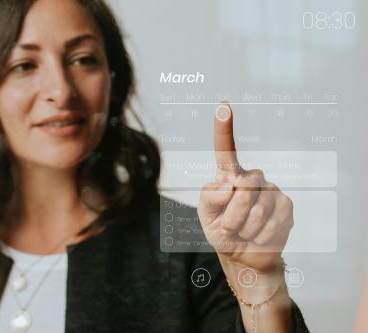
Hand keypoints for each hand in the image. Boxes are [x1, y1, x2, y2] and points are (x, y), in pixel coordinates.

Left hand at [197, 103, 293, 273]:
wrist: (243, 255)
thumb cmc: (222, 230)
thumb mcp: (205, 214)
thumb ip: (209, 196)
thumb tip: (231, 184)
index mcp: (229, 176)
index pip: (225, 150)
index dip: (223, 128)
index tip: (223, 106)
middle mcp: (251, 177)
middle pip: (243, 187)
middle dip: (232, 214)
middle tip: (231, 225)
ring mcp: (271, 189)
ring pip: (257, 208)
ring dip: (245, 228)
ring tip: (245, 230)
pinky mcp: (286, 205)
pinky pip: (273, 221)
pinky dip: (260, 235)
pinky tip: (259, 235)